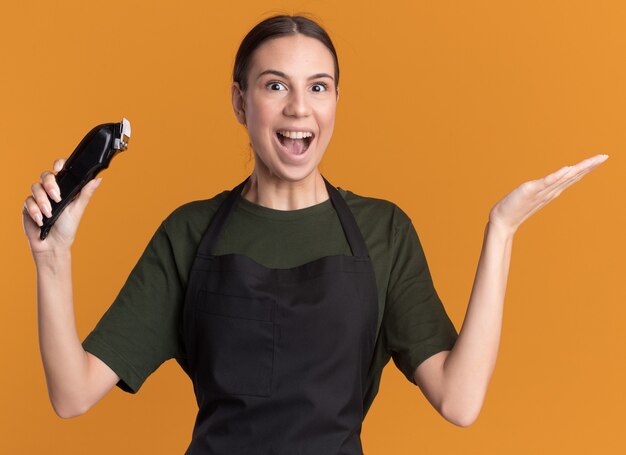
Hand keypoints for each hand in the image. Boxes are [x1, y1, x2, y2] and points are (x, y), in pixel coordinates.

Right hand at [22, 158, 101, 255]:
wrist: (53, 245)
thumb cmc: (67, 228)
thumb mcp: (78, 209)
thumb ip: (85, 193)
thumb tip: (98, 179)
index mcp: (65, 188)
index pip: (61, 170)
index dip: (58, 164)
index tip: (58, 168)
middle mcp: (51, 190)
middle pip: (46, 175)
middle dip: (50, 184)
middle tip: (57, 197)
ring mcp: (39, 197)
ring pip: (36, 187)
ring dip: (43, 201)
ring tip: (49, 213)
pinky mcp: (29, 206)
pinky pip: (28, 201)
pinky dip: (35, 210)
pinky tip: (41, 220)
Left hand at [488, 154, 608, 235]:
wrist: (502, 221)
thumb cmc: (515, 208)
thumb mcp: (532, 194)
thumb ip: (542, 188)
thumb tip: (550, 182)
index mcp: (552, 191)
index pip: (572, 177)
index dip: (587, 167)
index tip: (601, 158)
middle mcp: (551, 191)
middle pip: (573, 176)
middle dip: (589, 166)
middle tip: (605, 156)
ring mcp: (542, 191)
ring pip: (564, 178)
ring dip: (578, 169)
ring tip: (593, 160)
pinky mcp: (531, 191)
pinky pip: (546, 182)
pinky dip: (557, 176)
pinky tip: (567, 169)